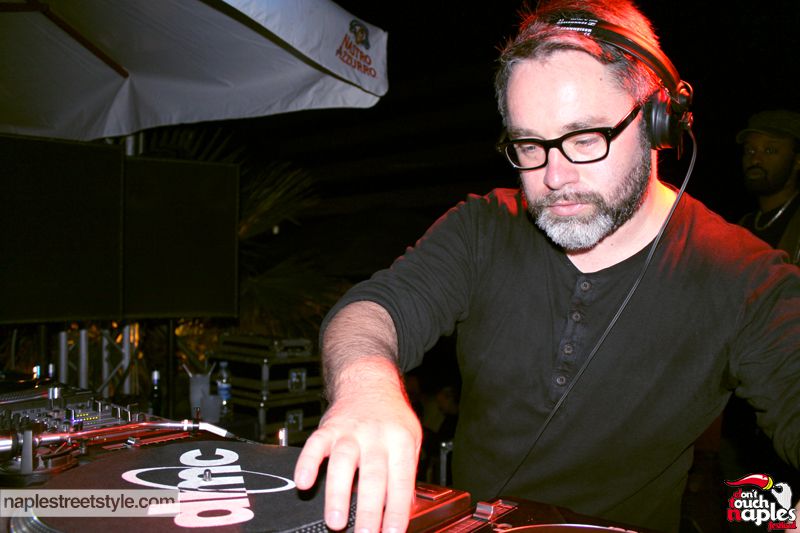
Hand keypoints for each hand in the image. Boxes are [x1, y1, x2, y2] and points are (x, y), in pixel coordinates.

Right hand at [294, 358, 422, 531]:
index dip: (397, 510)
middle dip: (368, 510)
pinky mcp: (328, 427)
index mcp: (401, 442)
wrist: (369, 380)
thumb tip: (403, 511)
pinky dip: (308, 462)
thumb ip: (405, 473)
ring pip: (343, 462)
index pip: (401, 482)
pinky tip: (304, 481)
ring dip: (338, 493)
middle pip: (373, 476)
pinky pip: (316, 444)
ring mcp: (351, 431)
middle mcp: (376, 436)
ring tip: (335, 521)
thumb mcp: (410, 440)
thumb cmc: (391, 417)